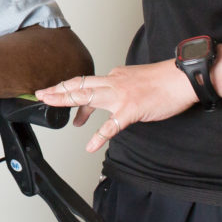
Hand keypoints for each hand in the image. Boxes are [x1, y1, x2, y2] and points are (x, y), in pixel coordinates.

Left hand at [35, 63, 196, 152]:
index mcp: (114, 77)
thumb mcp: (135, 78)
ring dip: (68, 102)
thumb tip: (107, 90)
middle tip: (40, 95)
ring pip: (88, 97)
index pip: (86, 83)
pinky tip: (90, 145)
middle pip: (80, 86)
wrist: (181, 79)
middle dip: (58, 91)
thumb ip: (119, 84)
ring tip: (52, 106)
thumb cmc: (163, 81)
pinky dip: (99, 136)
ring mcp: (121, 96)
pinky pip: (111, 125)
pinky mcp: (131, 110)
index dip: (67, 89)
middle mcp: (113, 83)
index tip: (53, 93)